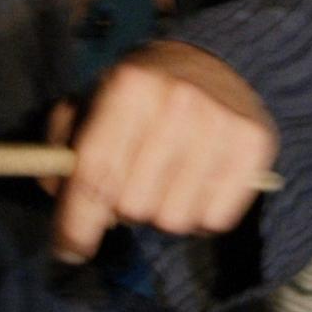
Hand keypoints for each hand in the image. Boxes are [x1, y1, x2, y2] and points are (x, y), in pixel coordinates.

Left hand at [51, 43, 277, 263]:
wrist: (218, 61)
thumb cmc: (146, 91)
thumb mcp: (98, 98)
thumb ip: (66, 143)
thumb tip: (56, 190)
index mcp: (131, 85)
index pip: (95, 173)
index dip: (76, 222)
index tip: (69, 250)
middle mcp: (178, 101)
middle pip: (132, 205)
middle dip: (123, 209)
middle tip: (130, 190)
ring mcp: (221, 123)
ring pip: (173, 220)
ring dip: (163, 214)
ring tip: (166, 185)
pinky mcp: (255, 145)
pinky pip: (215, 219)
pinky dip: (201, 216)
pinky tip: (197, 187)